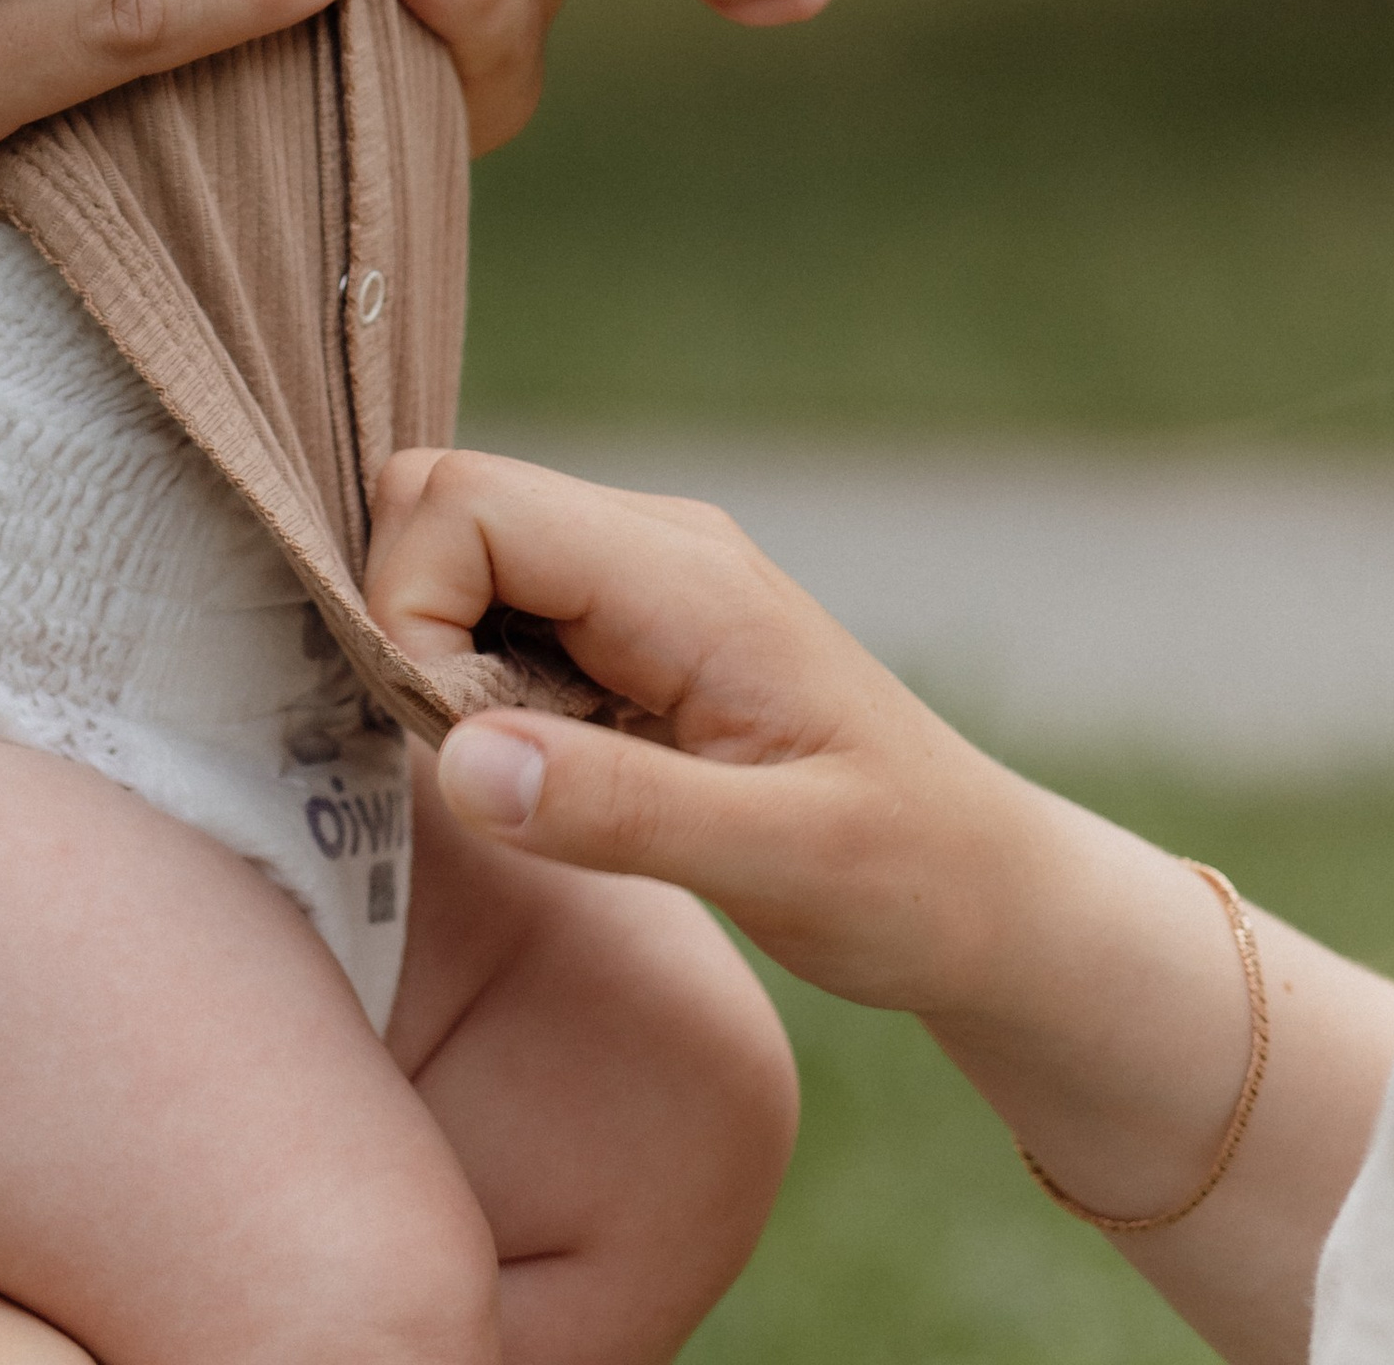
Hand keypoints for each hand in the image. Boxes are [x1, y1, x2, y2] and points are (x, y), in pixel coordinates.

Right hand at [366, 451, 1393, 1363]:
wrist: (986, 892)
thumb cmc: (905, 878)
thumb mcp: (781, 861)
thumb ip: (619, 809)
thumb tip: (458, 757)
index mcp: (680, 575)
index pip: (463, 505)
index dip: (409, 610)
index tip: (453, 744)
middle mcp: (649, 545)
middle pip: (441, 501)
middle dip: (407, 622)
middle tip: (475, 758)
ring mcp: (635, 579)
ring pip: (457, 550)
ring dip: (439, 658)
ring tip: (526, 774)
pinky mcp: (622, 626)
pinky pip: (495, 608)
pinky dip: (473, 679)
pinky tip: (542, 768)